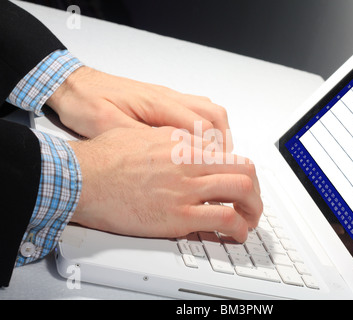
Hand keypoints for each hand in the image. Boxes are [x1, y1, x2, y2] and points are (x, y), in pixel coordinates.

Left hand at [47, 66, 232, 149]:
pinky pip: (196, 111)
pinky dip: (206, 128)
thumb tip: (166, 156)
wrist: (75, 84)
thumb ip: (138, 139)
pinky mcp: (162, 102)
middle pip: (214, 114)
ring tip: (216, 159)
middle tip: (223, 167)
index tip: (216, 171)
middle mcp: (167, 97)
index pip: (200, 125)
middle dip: (225, 142)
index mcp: (156, 103)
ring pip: (209, 110)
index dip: (214, 150)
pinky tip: (198, 146)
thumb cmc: (86, 102)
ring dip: (218, 134)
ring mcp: (167, 98)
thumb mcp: (105, 125)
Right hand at [68, 126, 261, 241]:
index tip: (238, 182)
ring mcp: (187, 189)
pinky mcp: (179, 216)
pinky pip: (224, 219)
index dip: (239, 170)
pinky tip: (237, 233)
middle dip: (255, 188)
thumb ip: (169, 142)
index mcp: (182, 145)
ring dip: (253, 208)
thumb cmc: (103, 159)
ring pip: (242, 191)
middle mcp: (190, 164)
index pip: (228, 154)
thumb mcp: (141, 136)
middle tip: (252, 201)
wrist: (81, 179)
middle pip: (244, 170)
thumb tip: (183, 148)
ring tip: (250, 219)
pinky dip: (239, 228)